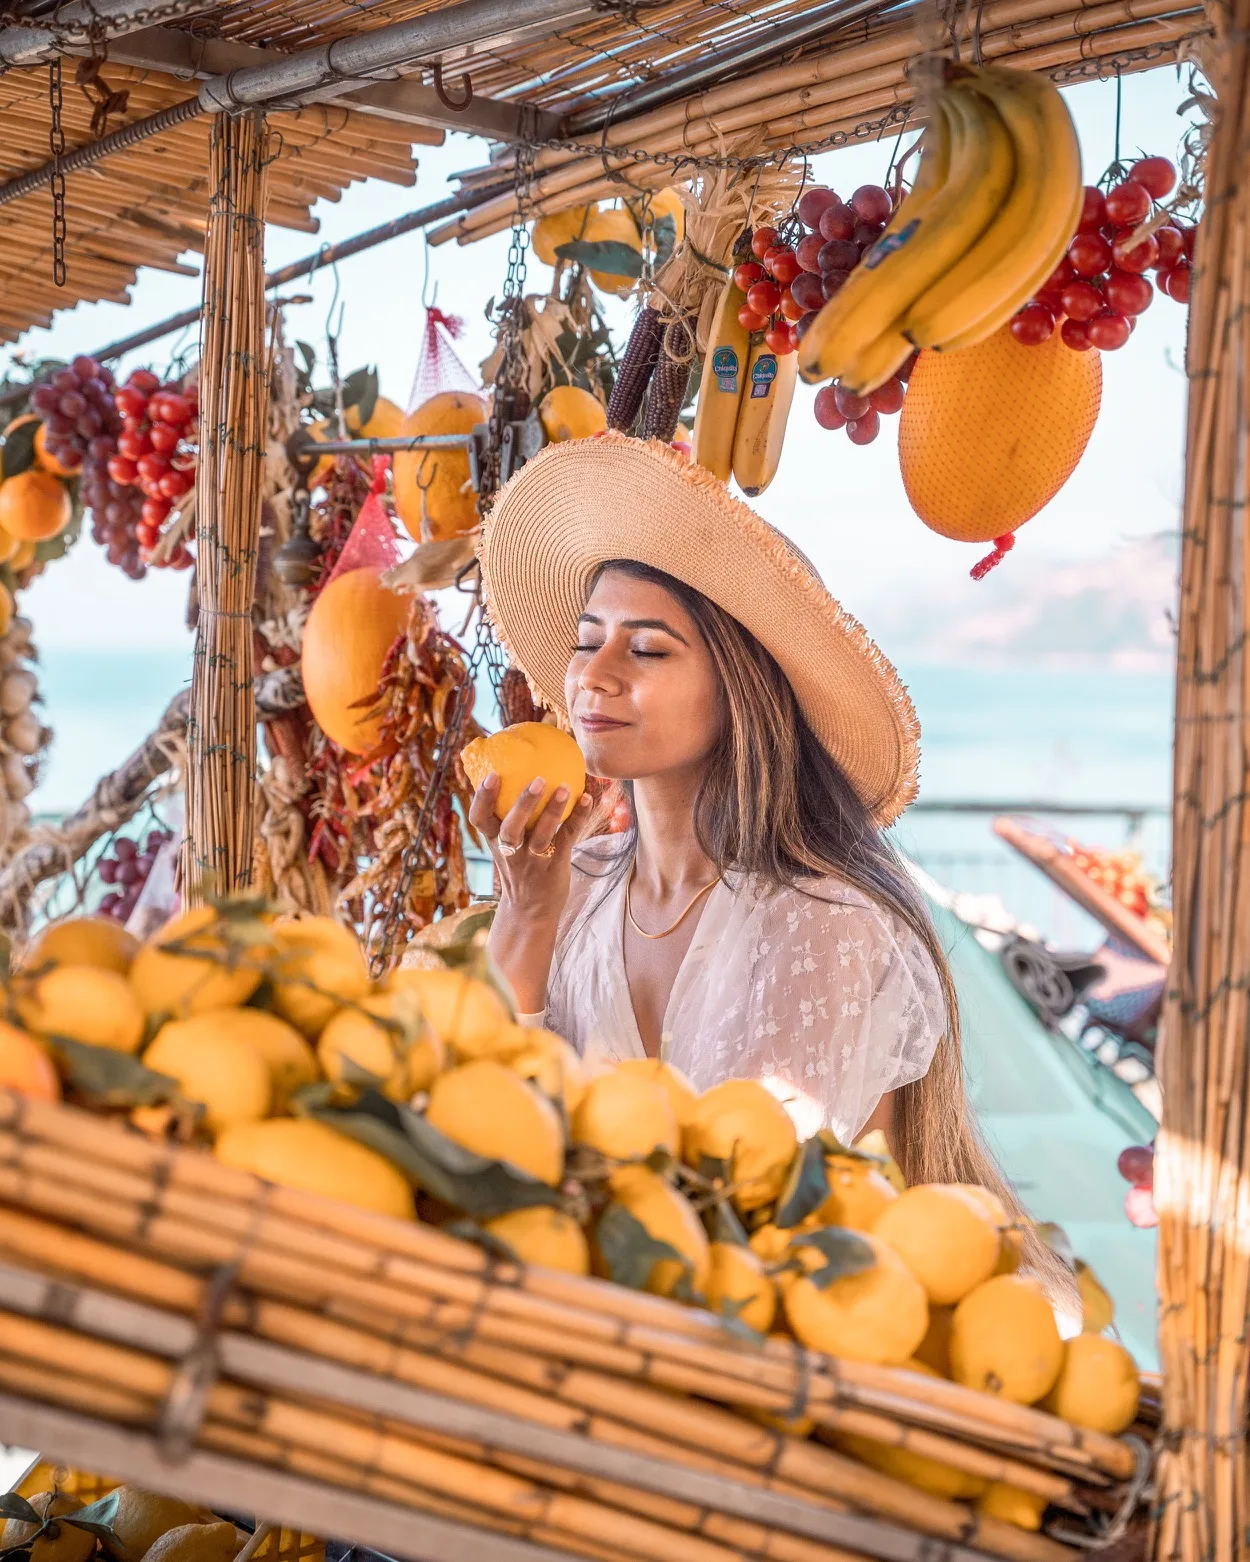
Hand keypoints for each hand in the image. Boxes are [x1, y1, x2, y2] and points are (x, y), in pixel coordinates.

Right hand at [468, 773, 592, 919]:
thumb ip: (506, 819)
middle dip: (522, 804)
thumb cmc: (519, 868)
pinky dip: (578, 818)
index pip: (479, 819)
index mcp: (494, 842)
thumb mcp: (504, 846)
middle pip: (510, 828)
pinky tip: (587, 799)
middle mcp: (511, 851)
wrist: (530, 911)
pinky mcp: (555, 864)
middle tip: (536, 779)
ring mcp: (533, 860)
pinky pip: (566, 838)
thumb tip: (516, 775)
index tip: (491, 775)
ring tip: (564, 787)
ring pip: (540, 836)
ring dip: (552, 811)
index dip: (483, 798)